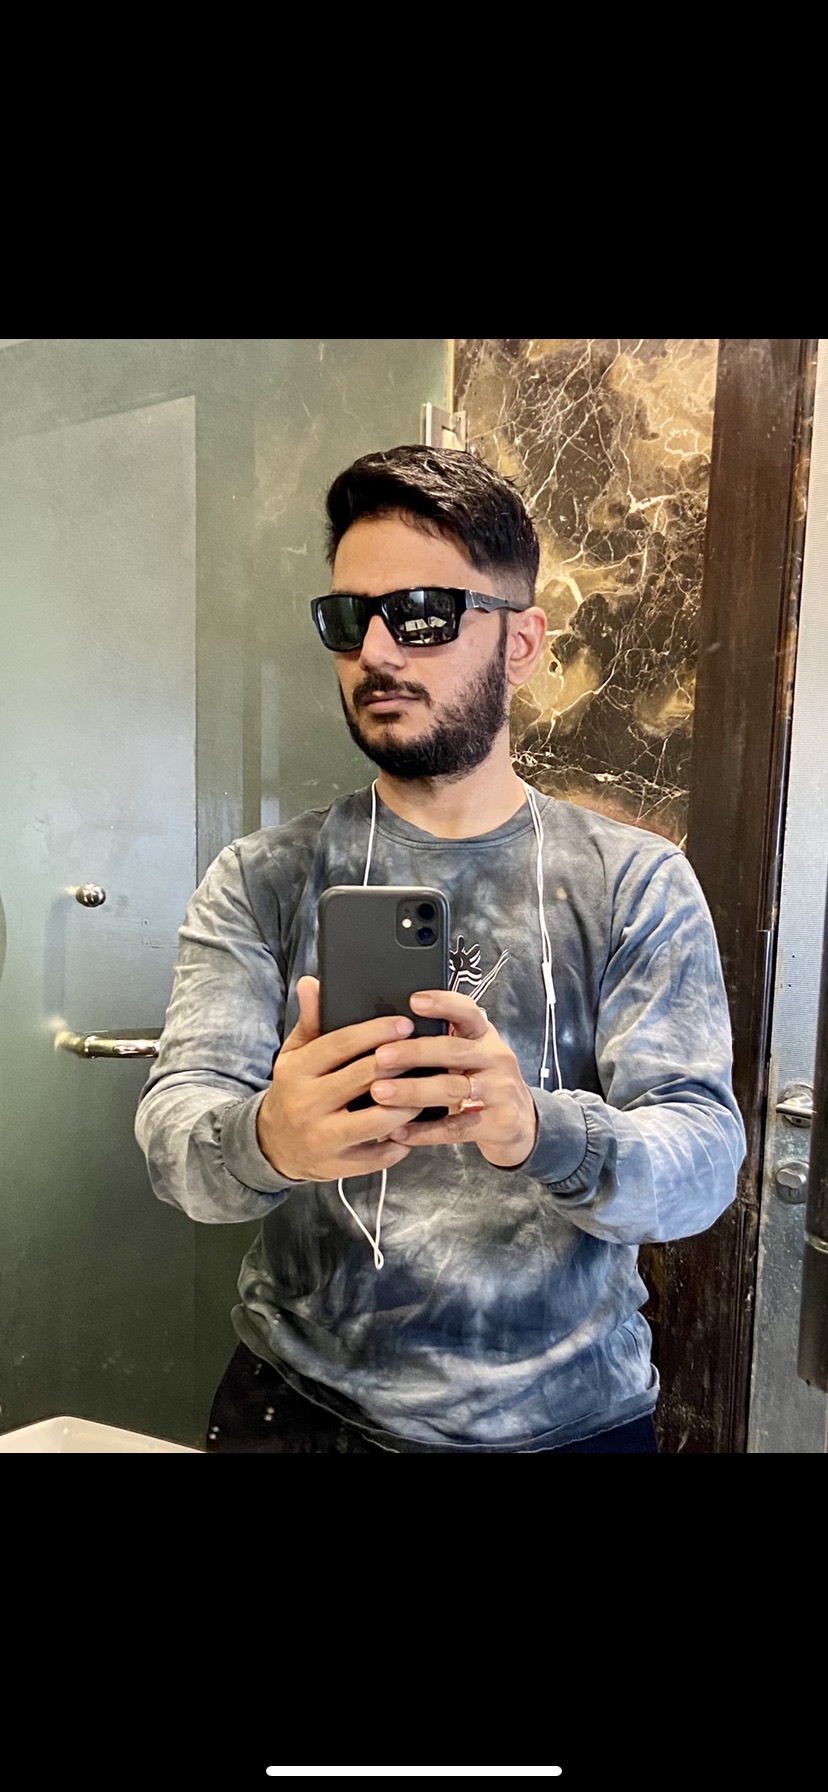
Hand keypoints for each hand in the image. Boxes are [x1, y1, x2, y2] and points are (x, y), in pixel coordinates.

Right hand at [256, 976, 425, 1181]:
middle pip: (364, 1078)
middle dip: (403, 1064)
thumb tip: (312, 982)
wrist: (272, 1144)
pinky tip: (415, 1126)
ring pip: (378, 1120)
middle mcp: (306, 1104)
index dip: (376, 1032)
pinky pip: (378, 1156)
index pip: (341, 1045)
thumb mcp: (295, 1055)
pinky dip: (401, 1142)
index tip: (406, 1024)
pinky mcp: (336, 1166)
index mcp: (297, 1071)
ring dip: (410, 1104)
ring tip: (431, 1088)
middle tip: (432, 1053)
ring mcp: (322, 1138)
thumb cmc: (295, 1090)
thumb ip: (310, 1021)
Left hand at [368, 989, 538, 1169]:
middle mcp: (496, 1059)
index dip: (443, 1004)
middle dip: (414, 1052)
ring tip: (380, 1093)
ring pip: (452, 1089)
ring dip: (413, 1091)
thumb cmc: (483, 1082)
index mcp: (485, 1036)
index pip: (468, 1012)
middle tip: (381, 1057)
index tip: (414, 1001)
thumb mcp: (473, 1056)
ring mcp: (500, 1091)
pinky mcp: (499, 1123)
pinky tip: (398, 1131)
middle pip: (453, 1051)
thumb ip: (443, 1043)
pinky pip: (456, 1128)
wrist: (521, 1122)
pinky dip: (424, 1131)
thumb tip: (390, 1033)